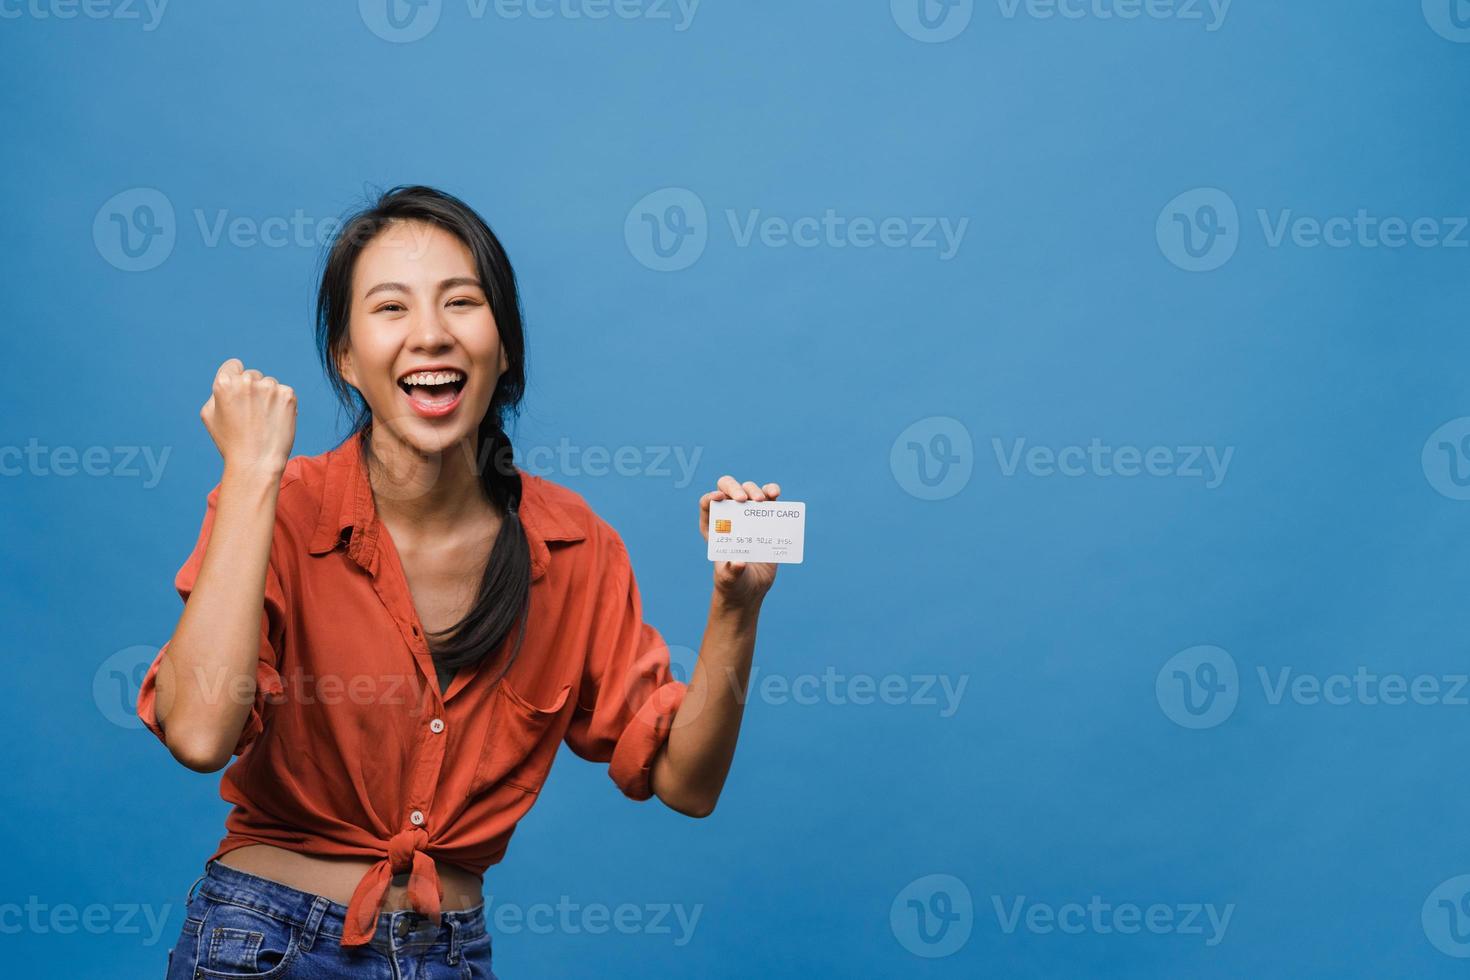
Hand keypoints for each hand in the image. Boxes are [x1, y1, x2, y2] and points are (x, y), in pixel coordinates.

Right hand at [200, 358, 296, 475]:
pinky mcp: (288, 395)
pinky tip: (275, 421)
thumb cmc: (230, 442)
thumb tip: (230, 379)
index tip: (240, 393)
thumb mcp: (209, 415)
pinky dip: (282, 404)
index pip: (233, 365)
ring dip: (268, 397)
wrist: (256, 462)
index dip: (235, 379)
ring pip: (270, 384)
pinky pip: (284, 393)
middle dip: (252, 390)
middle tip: (251, 415)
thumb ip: (217, 392)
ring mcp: (269, 387)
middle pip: (252, 375)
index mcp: (224, 382)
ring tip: (263, 421)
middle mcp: (247, 381)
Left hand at [699, 475, 781, 606]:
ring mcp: (747, 514)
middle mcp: (729, 516)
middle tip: (744, 500)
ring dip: (755, 490)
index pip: (707, 504)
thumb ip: (731, 572)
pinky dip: (772, 492)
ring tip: (761, 501)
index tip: (720, 498)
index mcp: (712, 527)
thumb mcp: (729, 579)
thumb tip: (739, 562)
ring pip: (748, 490)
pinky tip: (775, 495)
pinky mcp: (765, 517)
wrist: (751, 588)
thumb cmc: (733, 582)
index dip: (711, 497)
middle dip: (734, 488)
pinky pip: (768, 498)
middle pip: (727, 489)